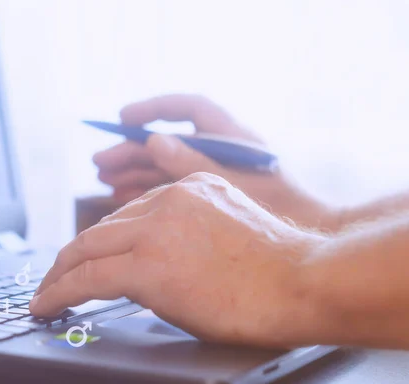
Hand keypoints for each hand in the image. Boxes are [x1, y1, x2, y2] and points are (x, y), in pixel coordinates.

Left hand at [31, 172, 326, 346]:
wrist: (304, 281)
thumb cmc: (280, 269)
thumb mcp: (232, 231)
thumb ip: (193, 233)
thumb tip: (163, 261)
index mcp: (190, 189)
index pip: (129, 215)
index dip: (102, 241)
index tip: (88, 258)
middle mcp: (168, 200)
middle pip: (101, 228)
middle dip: (72, 256)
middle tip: (55, 278)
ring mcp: (156, 229)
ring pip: (86, 249)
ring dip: (59, 275)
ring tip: (45, 296)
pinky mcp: (148, 264)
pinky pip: (88, 277)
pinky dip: (60, 292)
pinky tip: (48, 304)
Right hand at [94, 94, 339, 230]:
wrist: (307, 250)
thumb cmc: (281, 212)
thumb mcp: (234, 184)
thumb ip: (194, 163)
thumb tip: (155, 140)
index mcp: (232, 137)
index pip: (190, 109)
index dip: (155, 108)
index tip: (125, 118)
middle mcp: (220, 153)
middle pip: (169, 142)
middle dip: (133, 150)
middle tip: (101, 162)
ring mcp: (214, 177)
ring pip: (167, 167)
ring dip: (135, 172)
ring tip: (105, 180)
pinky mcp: (210, 201)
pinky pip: (172, 190)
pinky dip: (149, 192)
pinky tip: (127, 199)